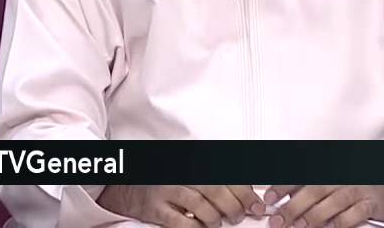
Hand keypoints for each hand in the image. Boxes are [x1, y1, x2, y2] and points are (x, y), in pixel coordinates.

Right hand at [97, 185, 265, 227]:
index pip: (226, 175)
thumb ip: (214, 182)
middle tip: (238, 217)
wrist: (127, 187)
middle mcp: (181, 174)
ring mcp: (168, 191)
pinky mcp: (156, 209)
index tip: (257, 206)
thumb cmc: (164, 182)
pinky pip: (182, 223)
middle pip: (217, 190)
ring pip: (202, 206)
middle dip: (234, 208)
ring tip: (217, 224)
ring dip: (215, 220)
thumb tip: (246, 196)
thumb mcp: (190, 175)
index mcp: (193, 163)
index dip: (246, 193)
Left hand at [263, 186, 383, 227]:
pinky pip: (354, 213)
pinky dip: (340, 222)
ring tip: (298, 226)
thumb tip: (283, 202)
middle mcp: (342, 177)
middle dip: (293, 206)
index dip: (284, 186)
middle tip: (278, 220)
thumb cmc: (356, 189)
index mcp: (329, 170)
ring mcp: (357, 189)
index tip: (269, 198)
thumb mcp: (331, 185)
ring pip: (332, 202)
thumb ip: (310, 191)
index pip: (302, 176)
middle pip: (314, 190)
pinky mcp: (371, 203)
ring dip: (313, 216)